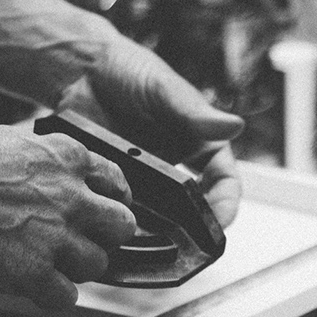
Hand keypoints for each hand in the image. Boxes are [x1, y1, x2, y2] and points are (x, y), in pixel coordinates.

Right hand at [0, 122, 135, 309]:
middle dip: (104, 237)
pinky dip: (53, 296)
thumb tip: (62, 171)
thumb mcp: (13, 139)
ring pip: (97, 265)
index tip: (102, 214)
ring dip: (74, 269)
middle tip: (79, 243)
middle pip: (122, 227)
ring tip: (44, 263)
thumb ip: (47, 159)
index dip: (111, 202)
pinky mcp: (34, 272)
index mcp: (67, 158)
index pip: (118, 184)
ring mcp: (55, 235)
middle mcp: (71, 195)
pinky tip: (32, 284)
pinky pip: (67, 297)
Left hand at [57, 35, 244, 227]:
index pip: (225, 183)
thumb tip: (235, 126)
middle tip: (187, 244)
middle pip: (196, 209)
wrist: (81, 73)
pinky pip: (126, 212)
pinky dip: (126, 223)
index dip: (226, 205)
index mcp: (200, 146)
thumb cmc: (129, 71)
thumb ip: (196, 113)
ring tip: (154, 244)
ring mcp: (147, 182)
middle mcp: (177, 169)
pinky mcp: (118, 187)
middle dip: (195, 230)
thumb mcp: (165, 91)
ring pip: (162, 218)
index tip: (219, 222)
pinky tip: (120, 230)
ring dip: (160, 233)